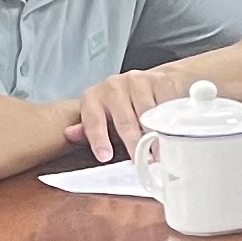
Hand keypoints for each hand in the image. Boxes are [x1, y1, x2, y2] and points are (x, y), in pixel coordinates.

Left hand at [61, 68, 190, 162]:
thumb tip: (69, 134)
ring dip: (155, 135)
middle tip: (142, 161)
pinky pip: (164, 105)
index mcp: (93, 98)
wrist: (153, 83)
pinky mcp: (158, 80)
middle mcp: (111, 86)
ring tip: (160, 152)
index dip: (99, 140)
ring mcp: (136, 81)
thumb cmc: (125, 107)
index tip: (105, 157)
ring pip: (147, 115)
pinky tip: (171, 132)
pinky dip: (168, 121)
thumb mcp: (104, 119)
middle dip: (134, 143)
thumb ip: (89, 129)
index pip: (93, 120)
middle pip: (124, 121)